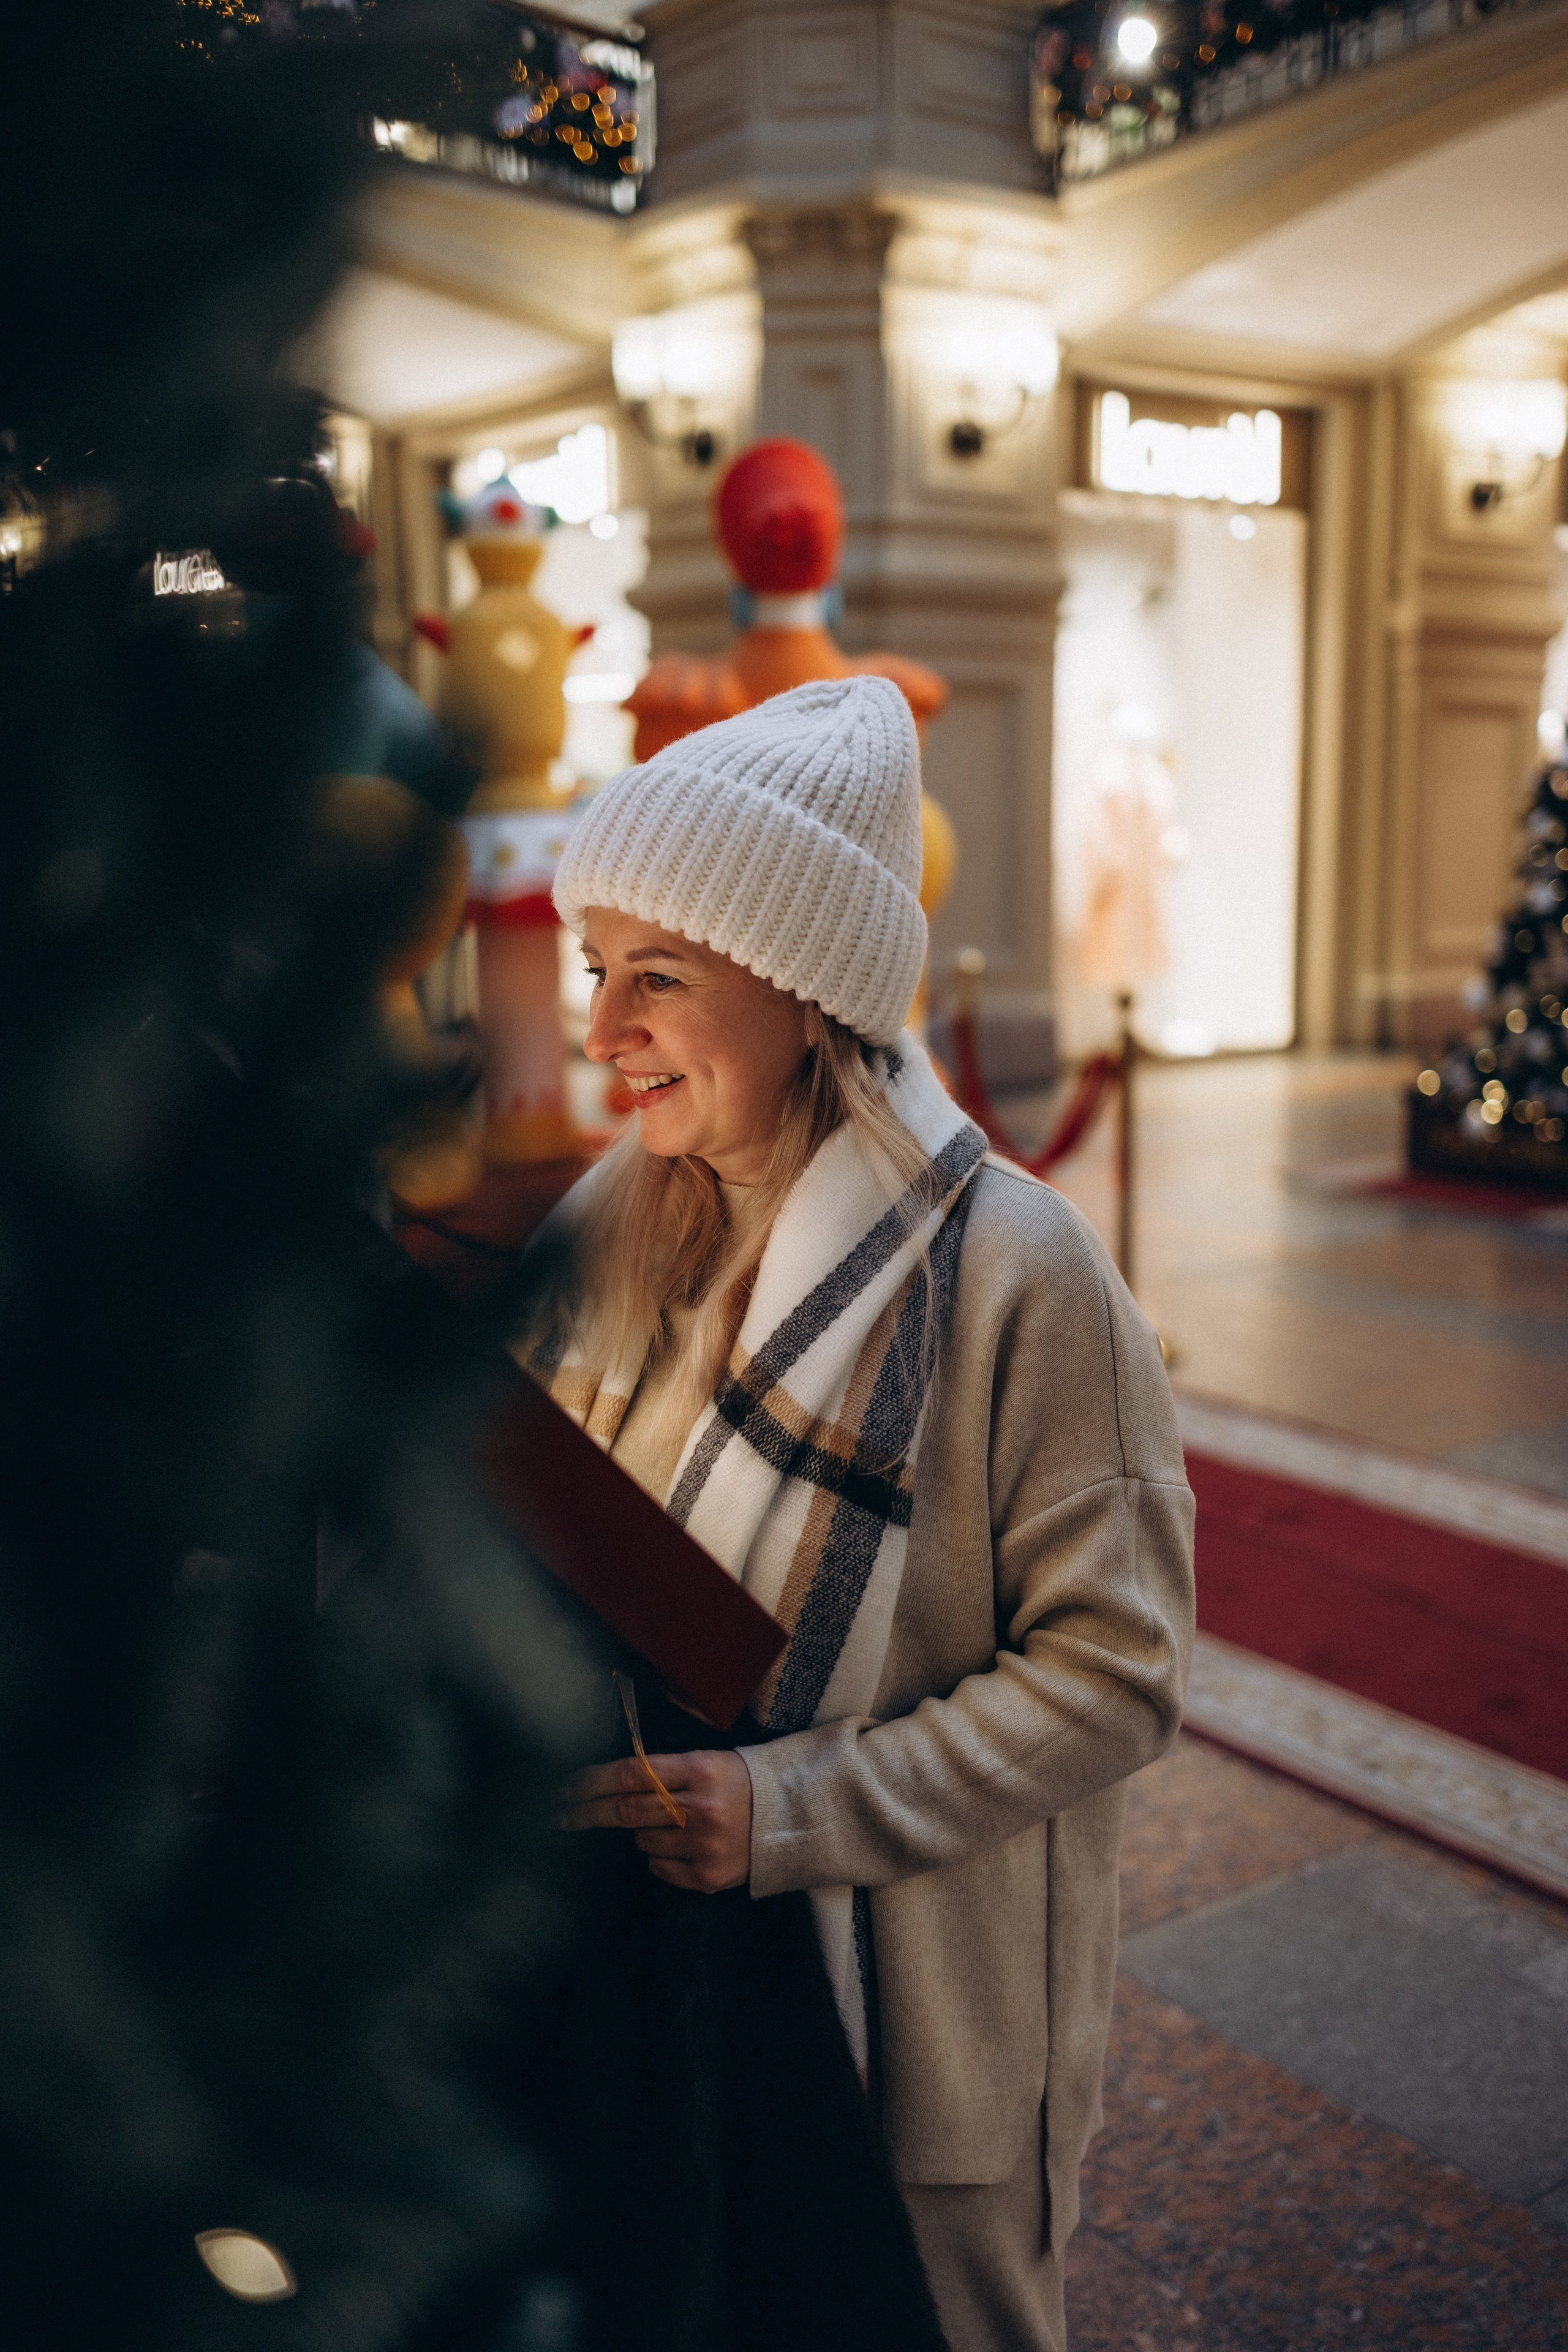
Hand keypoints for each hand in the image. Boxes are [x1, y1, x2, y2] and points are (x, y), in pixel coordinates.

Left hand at [562, 1747, 753, 1892]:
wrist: (791, 1817)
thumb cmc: (739, 1781)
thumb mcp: (706, 1761)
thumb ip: (662, 1770)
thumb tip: (608, 1782)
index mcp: (700, 1769)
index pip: (631, 1773)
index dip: (592, 1781)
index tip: (564, 1787)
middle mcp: (700, 1808)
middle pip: (626, 1810)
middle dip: (586, 1812)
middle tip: (558, 1815)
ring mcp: (705, 1845)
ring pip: (642, 1841)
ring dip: (641, 1831)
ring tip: (669, 1822)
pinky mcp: (708, 1877)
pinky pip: (659, 1868)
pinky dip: (659, 1857)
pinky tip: (681, 1845)